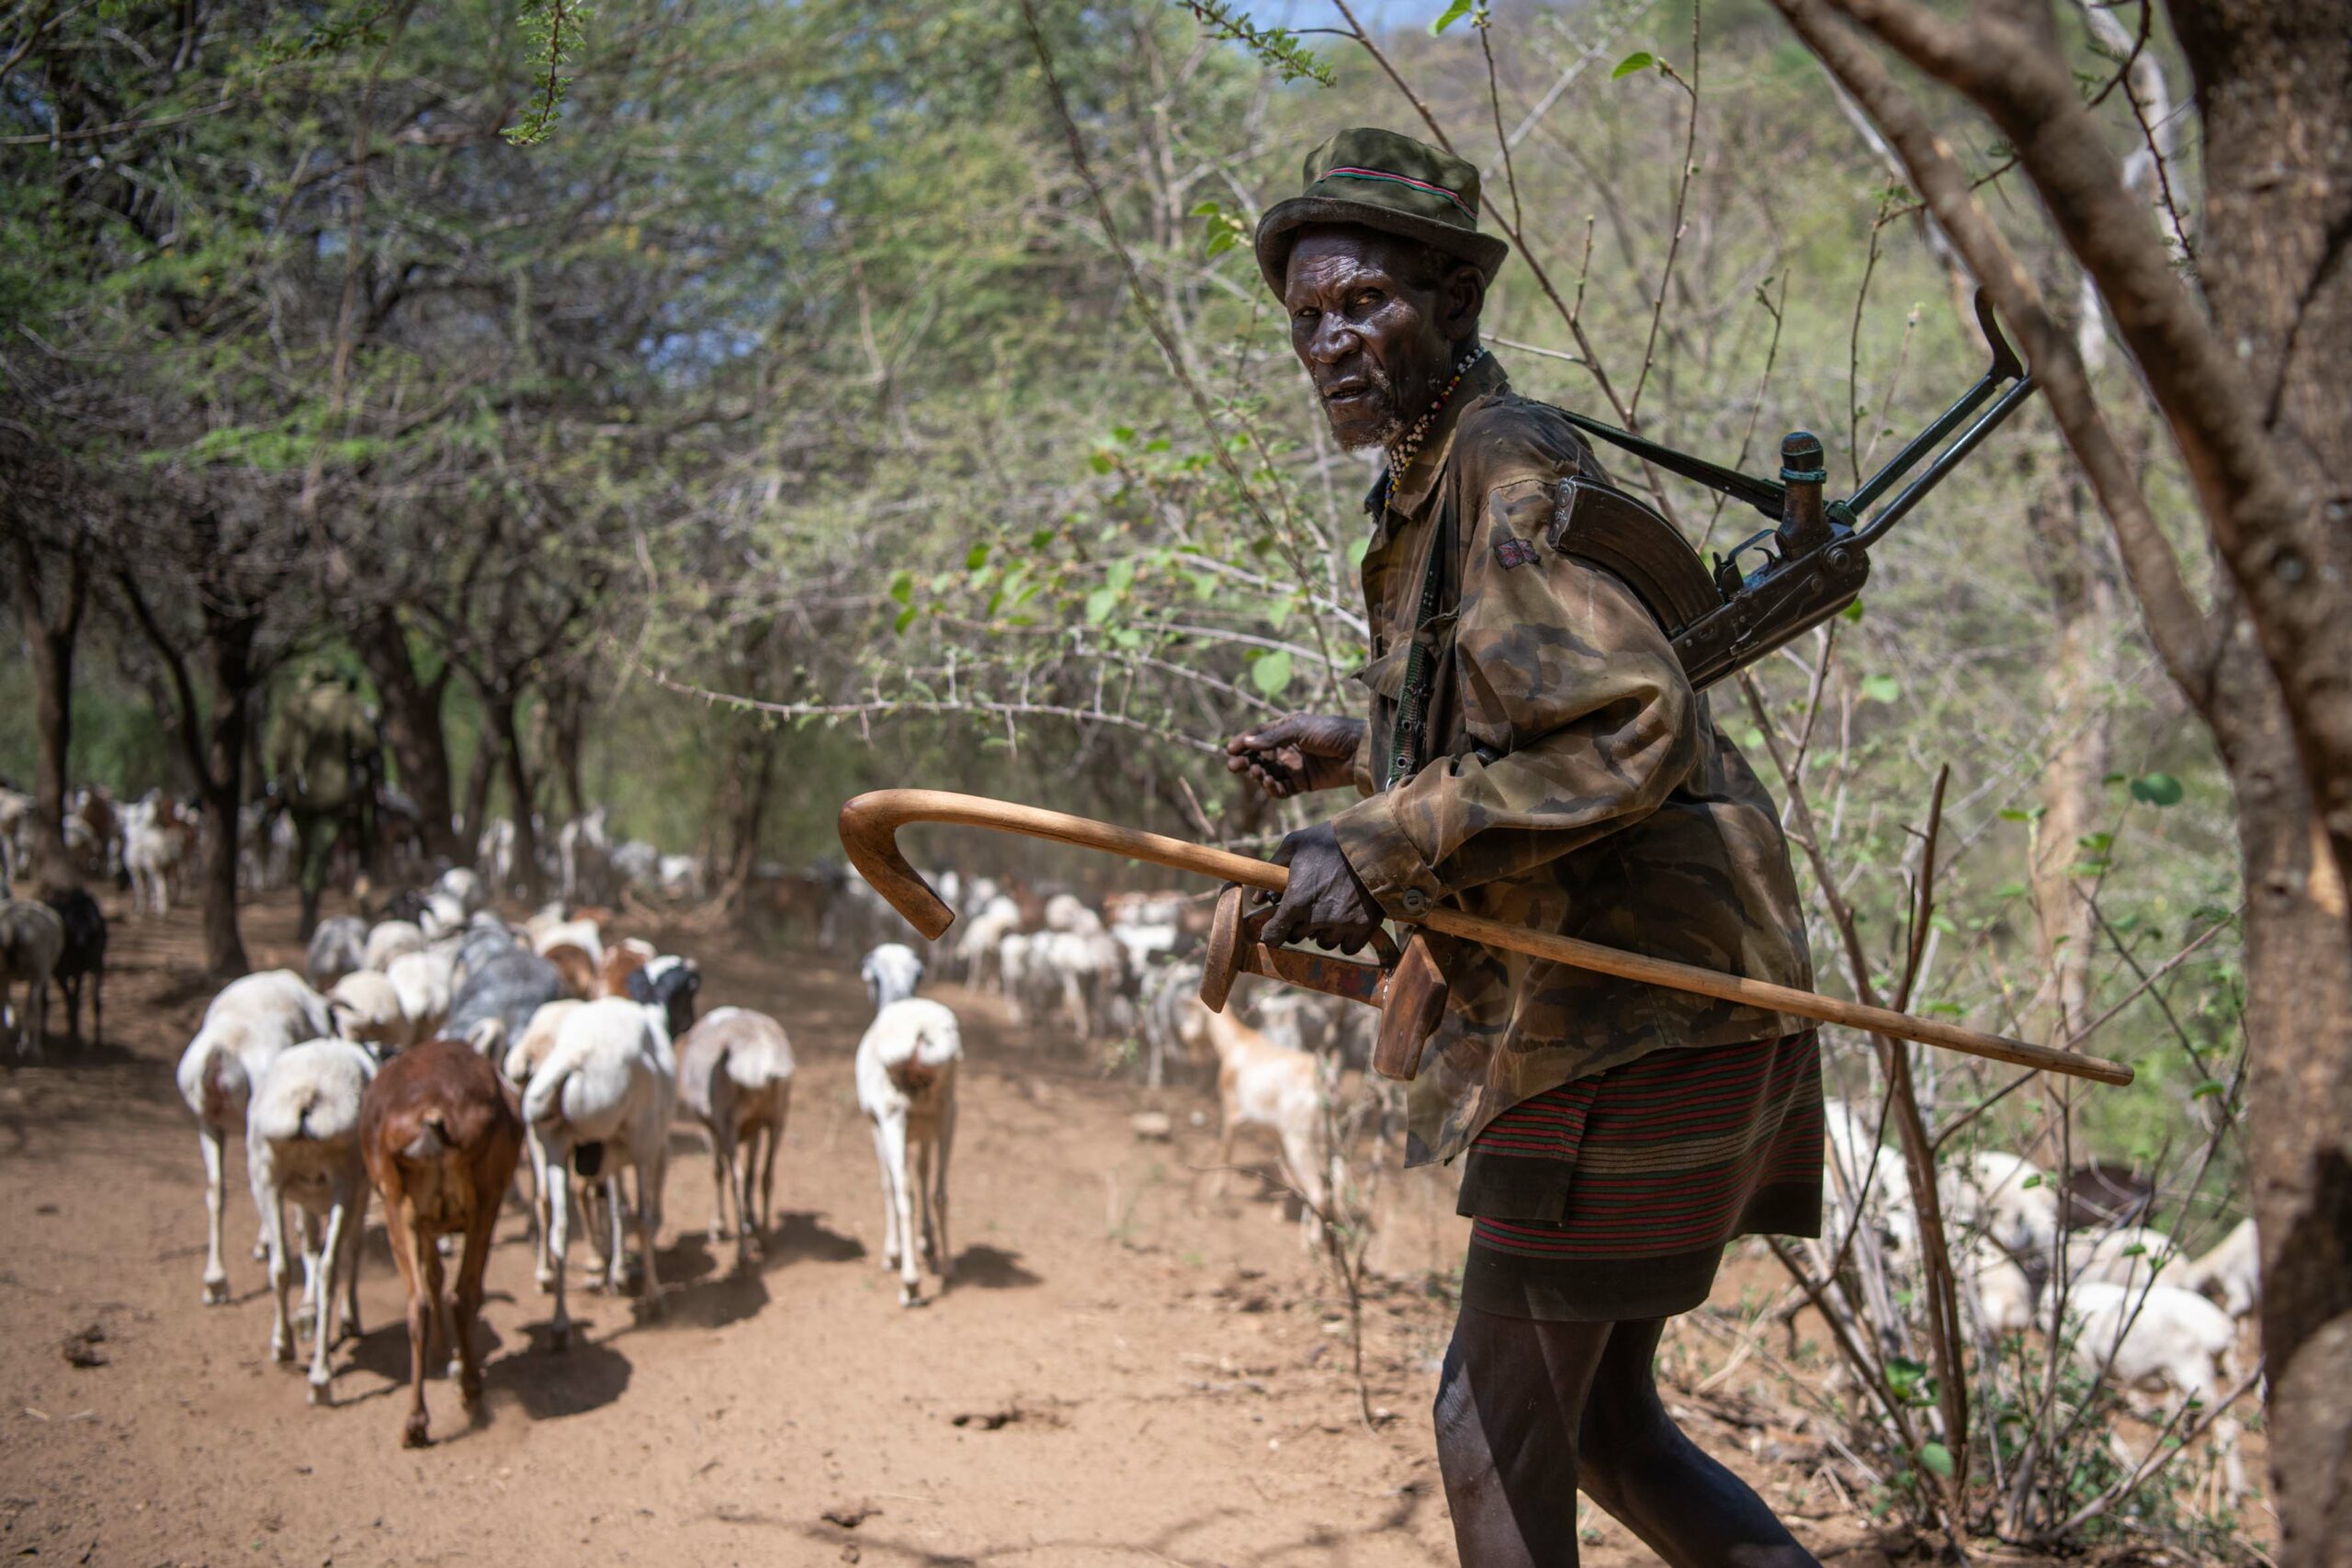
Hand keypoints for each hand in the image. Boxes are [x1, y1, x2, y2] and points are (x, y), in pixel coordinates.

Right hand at [1225, 713, 1364, 799]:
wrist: (1359, 751)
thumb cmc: (1331, 732)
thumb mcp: (1300, 728)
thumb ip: (1273, 737)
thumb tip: (1247, 742)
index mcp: (1286, 729)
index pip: (1258, 736)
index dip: (1243, 742)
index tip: (1230, 750)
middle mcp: (1287, 748)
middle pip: (1259, 757)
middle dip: (1245, 761)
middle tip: (1235, 766)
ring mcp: (1294, 766)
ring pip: (1267, 773)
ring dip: (1258, 775)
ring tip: (1259, 774)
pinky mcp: (1303, 783)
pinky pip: (1281, 789)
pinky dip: (1273, 788)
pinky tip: (1271, 784)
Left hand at [1261, 822, 1384, 954]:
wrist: (1373, 839)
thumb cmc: (1329, 840)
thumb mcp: (1294, 845)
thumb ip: (1271, 870)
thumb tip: (1257, 899)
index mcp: (1297, 899)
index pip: (1274, 935)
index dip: (1271, 932)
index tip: (1274, 927)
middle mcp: (1318, 917)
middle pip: (1297, 937)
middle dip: (1297, 924)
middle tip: (1306, 907)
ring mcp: (1343, 923)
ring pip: (1323, 943)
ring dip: (1321, 931)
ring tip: (1329, 909)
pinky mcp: (1365, 926)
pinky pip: (1347, 947)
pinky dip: (1345, 938)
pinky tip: (1346, 920)